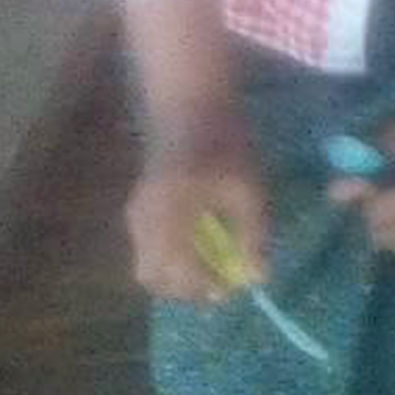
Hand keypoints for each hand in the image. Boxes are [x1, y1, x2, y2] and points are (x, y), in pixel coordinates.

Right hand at [125, 127, 266, 304]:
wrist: (191, 105)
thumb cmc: (224, 144)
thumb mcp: (247, 190)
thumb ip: (252, 235)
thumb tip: (258, 277)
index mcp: (168, 217)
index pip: (178, 273)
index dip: (205, 288)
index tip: (233, 289)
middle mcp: (143, 222)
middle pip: (154, 277)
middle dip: (186, 288)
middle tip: (220, 282)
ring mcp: (136, 215)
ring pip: (147, 265)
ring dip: (177, 274)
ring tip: (213, 264)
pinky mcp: (139, 208)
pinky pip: (148, 248)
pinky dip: (171, 257)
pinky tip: (200, 244)